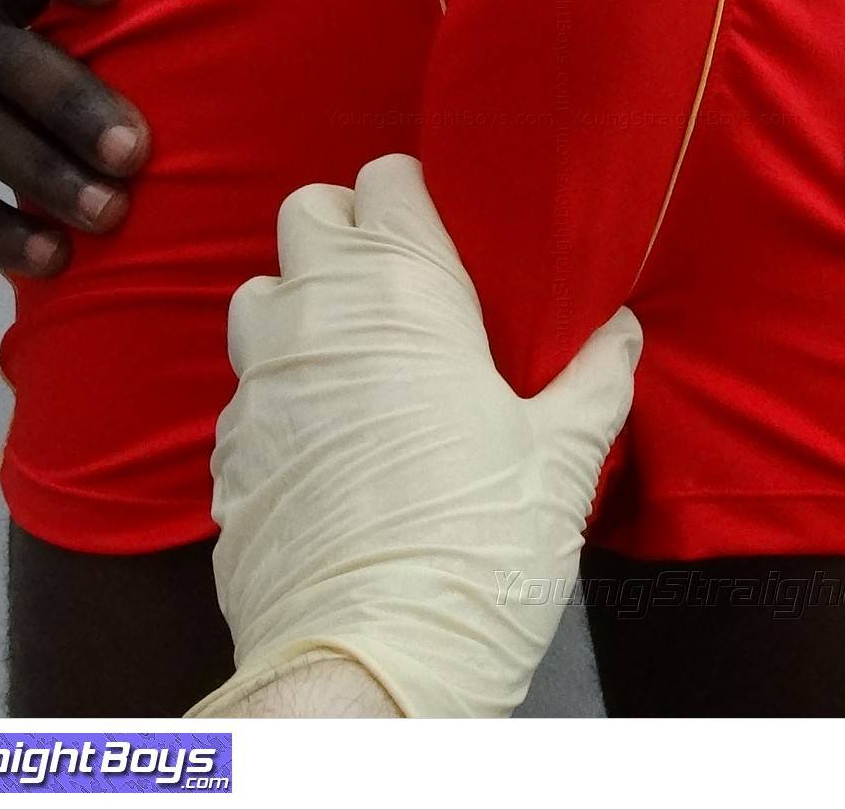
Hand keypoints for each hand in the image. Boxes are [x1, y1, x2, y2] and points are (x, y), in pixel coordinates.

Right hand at [0, 0, 148, 275]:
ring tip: (110, 214)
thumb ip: (93, 53)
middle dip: (77, 105)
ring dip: (50, 176)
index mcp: (1, 8)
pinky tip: (52, 257)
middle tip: (136, 150)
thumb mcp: (21, 44)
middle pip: (11, 61)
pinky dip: (2, 233)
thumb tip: (223, 99)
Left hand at [192, 154, 640, 718]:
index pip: (385, 179)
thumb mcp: (562, 458)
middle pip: (308, 213)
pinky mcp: (226, 451)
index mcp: (399, 290)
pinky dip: (284, 394)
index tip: (453, 242)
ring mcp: (257, 383)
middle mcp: (313, 316)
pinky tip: (331, 447)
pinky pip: (247, 389)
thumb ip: (594, 376)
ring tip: (363, 364)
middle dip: (351, 234)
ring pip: (262, 296)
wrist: (366, 664)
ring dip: (304, 308)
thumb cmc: (477, 546)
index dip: (418, 201)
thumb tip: (618, 330)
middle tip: (408, 293)